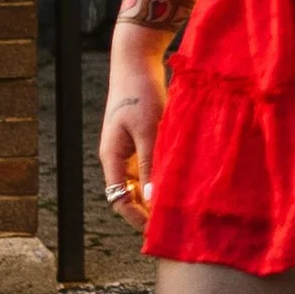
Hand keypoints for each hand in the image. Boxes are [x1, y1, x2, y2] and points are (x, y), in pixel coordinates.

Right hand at [98, 30, 168, 225]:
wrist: (136, 61)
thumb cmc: (141, 93)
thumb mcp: (149, 130)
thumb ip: (151, 164)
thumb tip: (153, 199)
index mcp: (112, 157)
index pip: (120, 199)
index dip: (137, 218)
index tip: (159, 231)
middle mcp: (117, 157)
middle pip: (130, 194)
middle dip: (148, 210)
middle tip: (175, 224)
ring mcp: (129, 149)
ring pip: (142, 182)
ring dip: (157, 194)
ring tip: (181, 207)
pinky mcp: (141, 139)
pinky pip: (150, 166)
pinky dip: (162, 176)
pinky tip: (182, 182)